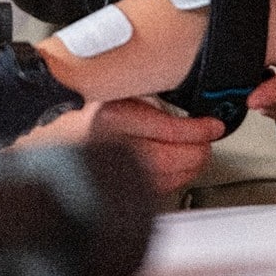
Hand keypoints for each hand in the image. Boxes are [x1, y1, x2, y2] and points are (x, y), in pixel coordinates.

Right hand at [89, 98, 224, 192]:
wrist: (61, 126)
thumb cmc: (88, 103)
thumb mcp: (119, 86)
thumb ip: (148, 92)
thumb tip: (185, 96)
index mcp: (111, 116)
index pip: (166, 129)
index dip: (197, 130)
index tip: (214, 126)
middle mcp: (109, 146)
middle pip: (167, 159)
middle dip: (196, 152)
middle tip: (208, 140)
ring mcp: (109, 170)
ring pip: (162, 180)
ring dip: (189, 169)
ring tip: (198, 153)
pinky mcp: (113, 186)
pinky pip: (152, 189)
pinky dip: (173, 180)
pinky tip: (179, 168)